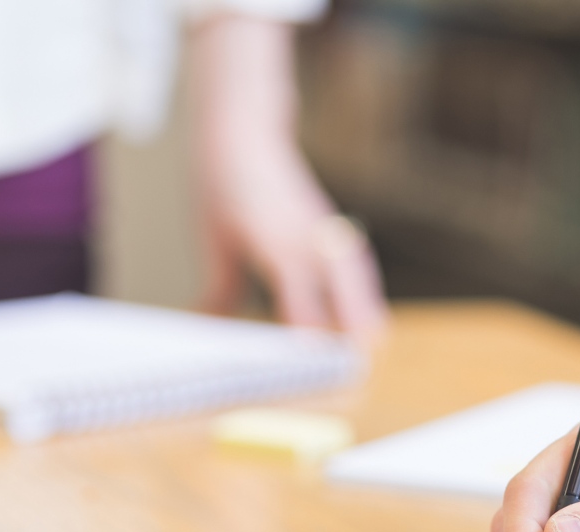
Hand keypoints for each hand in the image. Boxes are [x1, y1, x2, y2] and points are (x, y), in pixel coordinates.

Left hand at [193, 15, 387, 339]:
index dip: (305, 319)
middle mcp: (306, 232)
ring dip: (365, 303)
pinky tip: (369, 311)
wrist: (244, 128)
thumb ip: (220, 286)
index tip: (312, 349)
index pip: (297, 286)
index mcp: (274, 235)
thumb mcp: (214, 237)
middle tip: (359, 355)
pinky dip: (365, 286)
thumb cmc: (225, 180)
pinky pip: (355, 259)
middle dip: (351, 317)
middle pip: (339, 280)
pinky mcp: (328, 225)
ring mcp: (322, 227)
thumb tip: (206, 322)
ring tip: (374, 340)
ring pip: (353, 269)